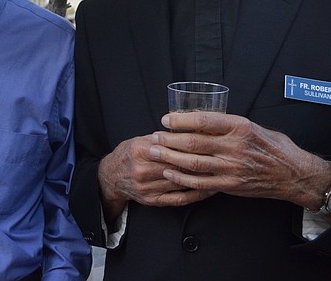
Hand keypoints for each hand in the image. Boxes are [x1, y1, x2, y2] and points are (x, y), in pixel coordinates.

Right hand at [98, 133, 214, 218]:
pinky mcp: (152, 200)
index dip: (191, 147)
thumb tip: (186, 131)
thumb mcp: (140, 140)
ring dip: (201, 179)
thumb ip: (161, 139)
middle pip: (177, 166)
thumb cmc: (129, 155)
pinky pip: (178, 199)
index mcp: (140, 150)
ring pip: (180, 183)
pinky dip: (195, 195)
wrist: (111, 177)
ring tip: (219, 174)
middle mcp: (142, 170)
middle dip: (199, 162)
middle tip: (219, 159)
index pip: (171, 149)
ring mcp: (147, 187)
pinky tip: (208, 190)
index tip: (209, 144)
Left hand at [151, 112, 330, 208]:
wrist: (294, 174)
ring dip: (170, 157)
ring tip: (154, 151)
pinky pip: (201, 182)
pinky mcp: (231, 185)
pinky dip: (182, 178)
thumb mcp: (252, 126)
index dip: (181, 120)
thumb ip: (227, 124)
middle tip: (154, 136)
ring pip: (194, 162)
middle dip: (169, 139)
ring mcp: (232, 168)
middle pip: (194, 142)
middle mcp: (235, 147)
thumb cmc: (273, 146)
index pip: (204, 120)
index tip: (167, 119)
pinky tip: (169, 173)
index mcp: (240, 127)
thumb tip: (198, 120)